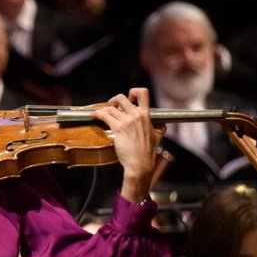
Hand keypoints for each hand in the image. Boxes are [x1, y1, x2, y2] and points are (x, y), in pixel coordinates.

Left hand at [91, 87, 160, 205]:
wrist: (140, 164)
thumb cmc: (147, 153)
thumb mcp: (158, 137)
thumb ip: (160, 128)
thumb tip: (162, 124)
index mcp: (146, 115)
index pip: (143, 93)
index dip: (134, 92)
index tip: (129, 98)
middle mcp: (136, 115)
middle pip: (122, 97)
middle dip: (114, 100)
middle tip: (111, 106)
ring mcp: (127, 121)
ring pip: (111, 107)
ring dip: (104, 109)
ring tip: (100, 113)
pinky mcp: (118, 128)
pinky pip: (104, 115)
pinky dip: (97, 114)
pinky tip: (94, 116)